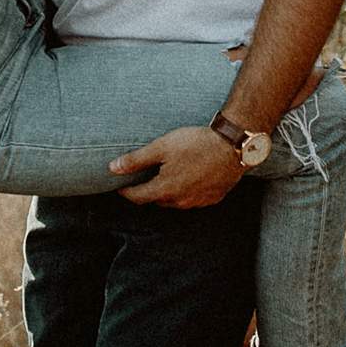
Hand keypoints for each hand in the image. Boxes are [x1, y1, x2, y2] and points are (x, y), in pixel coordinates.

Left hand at [109, 124, 245, 207]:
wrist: (232, 146)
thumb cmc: (196, 144)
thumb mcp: (162, 147)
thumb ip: (136, 160)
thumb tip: (113, 168)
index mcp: (165, 190)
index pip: (138, 197)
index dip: (126, 192)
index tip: (120, 187)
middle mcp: (180, 201)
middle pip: (157, 199)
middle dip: (148, 190)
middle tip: (145, 176)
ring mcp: (198, 202)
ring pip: (175, 201)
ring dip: (168, 191)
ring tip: (168, 174)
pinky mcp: (212, 198)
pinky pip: (192, 199)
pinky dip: (186, 191)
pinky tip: (189, 176)